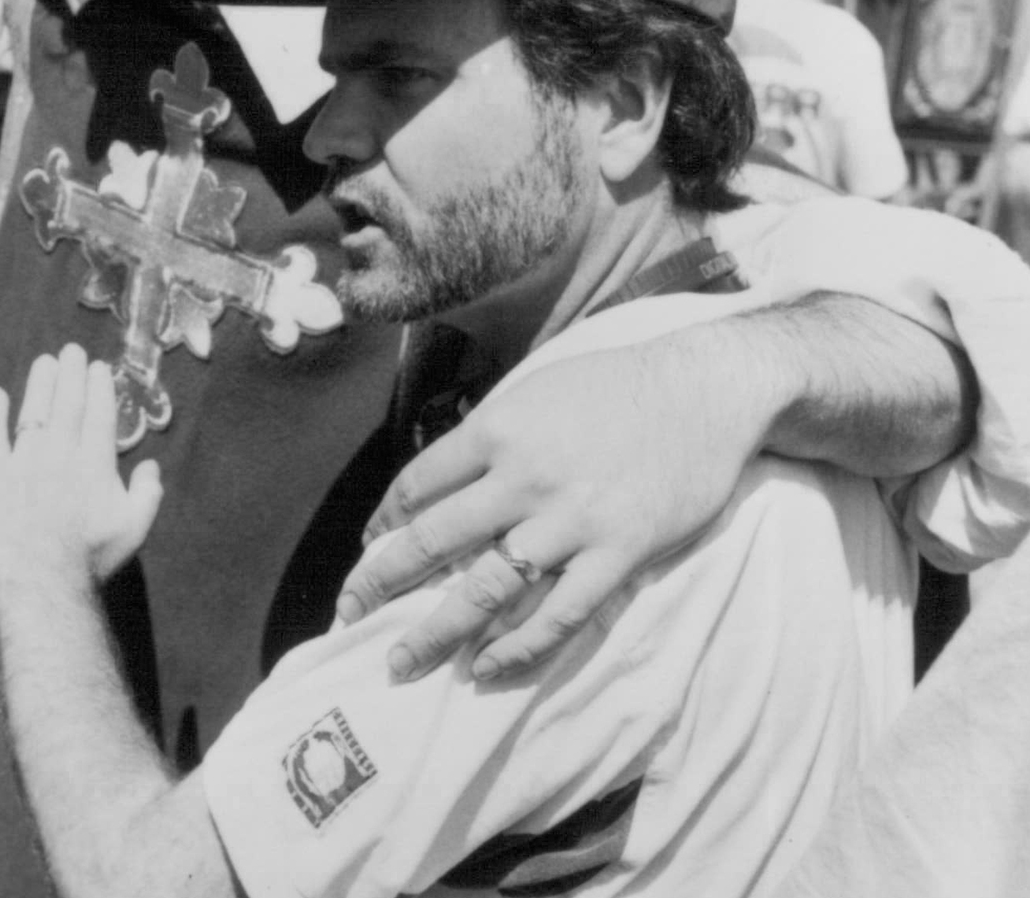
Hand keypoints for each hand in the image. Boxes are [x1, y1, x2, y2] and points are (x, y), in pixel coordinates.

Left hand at [0, 343, 163, 587]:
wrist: (42, 580)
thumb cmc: (92, 557)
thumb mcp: (136, 527)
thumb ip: (149, 492)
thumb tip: (149, 464)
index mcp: (95, 461)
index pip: (99, 413)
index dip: (98, 386)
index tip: (97, 367)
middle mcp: (60, 452)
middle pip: (66, 403)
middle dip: (70, 373)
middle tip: (71, 350)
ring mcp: (23, 462)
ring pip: (32, 412)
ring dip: (39, 383)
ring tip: (44, 363)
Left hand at [337, 340, 762, 681]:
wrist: (706, 388)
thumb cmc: (617, 387)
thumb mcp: (535, 392)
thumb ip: (488, 438)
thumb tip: (439, 481)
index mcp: (496, 431)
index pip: (416, 487)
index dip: (384, 525)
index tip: (367, 551)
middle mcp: (523, 478)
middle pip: (432, 541)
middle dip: (381, 583)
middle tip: (348, 615)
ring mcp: (571, 520)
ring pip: (484, 589)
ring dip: (435, 632)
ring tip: (400, 662)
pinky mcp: (619, 553)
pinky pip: (558, 614)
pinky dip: (517, 647)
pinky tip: (485, 668)